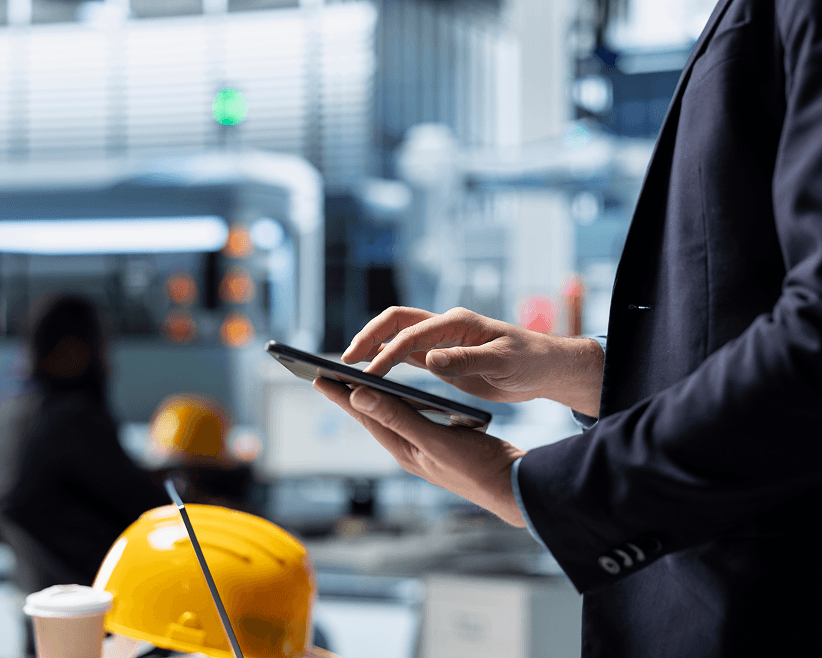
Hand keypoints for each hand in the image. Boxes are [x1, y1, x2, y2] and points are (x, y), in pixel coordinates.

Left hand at [313, 377, 526, 526]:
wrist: (514, 487)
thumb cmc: (477, 468)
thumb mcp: (435, 440)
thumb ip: (398, 418)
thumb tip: (358, 396)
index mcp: (404, 450)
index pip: (366, 417)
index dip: (342, 396)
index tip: (318, 378)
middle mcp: (410, 450)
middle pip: (374, 418)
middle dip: (350, 397)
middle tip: (327, 378)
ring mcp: (426, 448)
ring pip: (392, 419)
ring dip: (374, 400)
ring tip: (355, 385)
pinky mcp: (442, 444)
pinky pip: (413, 420)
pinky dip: (401, 404)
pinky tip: (402, 399)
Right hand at [342, 306, 603, 415]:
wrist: (545, 367)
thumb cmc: (529, 360)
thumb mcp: (502, 362)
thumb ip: (466, 360)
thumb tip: (429, 359)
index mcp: (457, 322)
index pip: (412, 334)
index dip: (387, 354)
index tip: (370, 375)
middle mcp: (445, 326)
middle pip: (395, 322)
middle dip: (368, 338)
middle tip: (344, 362)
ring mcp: (442, 340)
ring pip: (398, 336)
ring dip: (373, 347)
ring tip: (349, 368)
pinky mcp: (443, 355)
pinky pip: (408, 354)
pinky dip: (388, 360)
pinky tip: (374, 376)